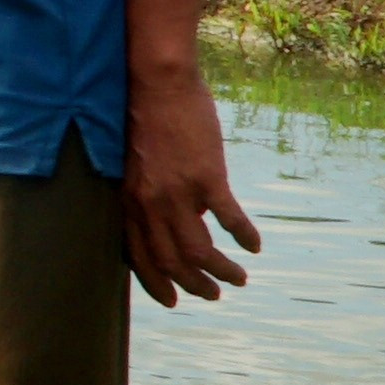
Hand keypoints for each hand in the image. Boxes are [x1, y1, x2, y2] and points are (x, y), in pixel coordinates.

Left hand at [124, 70, 262, 307]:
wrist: (157, 83)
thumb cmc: (144, 117)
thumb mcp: (132, 165)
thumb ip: (144, 195)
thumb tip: (168, 216)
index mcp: (129, 202)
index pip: (139, 257)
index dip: (156, 284)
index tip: (172, 301)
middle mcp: (150, 204)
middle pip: (172, 262)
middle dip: (194, 285)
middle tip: (214, 294)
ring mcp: (178, 193)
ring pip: (200, 252)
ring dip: (222, 272)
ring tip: (239, 279)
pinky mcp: (207, 177)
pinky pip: (229, 219)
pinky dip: (244, 237)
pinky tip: (255, 246)